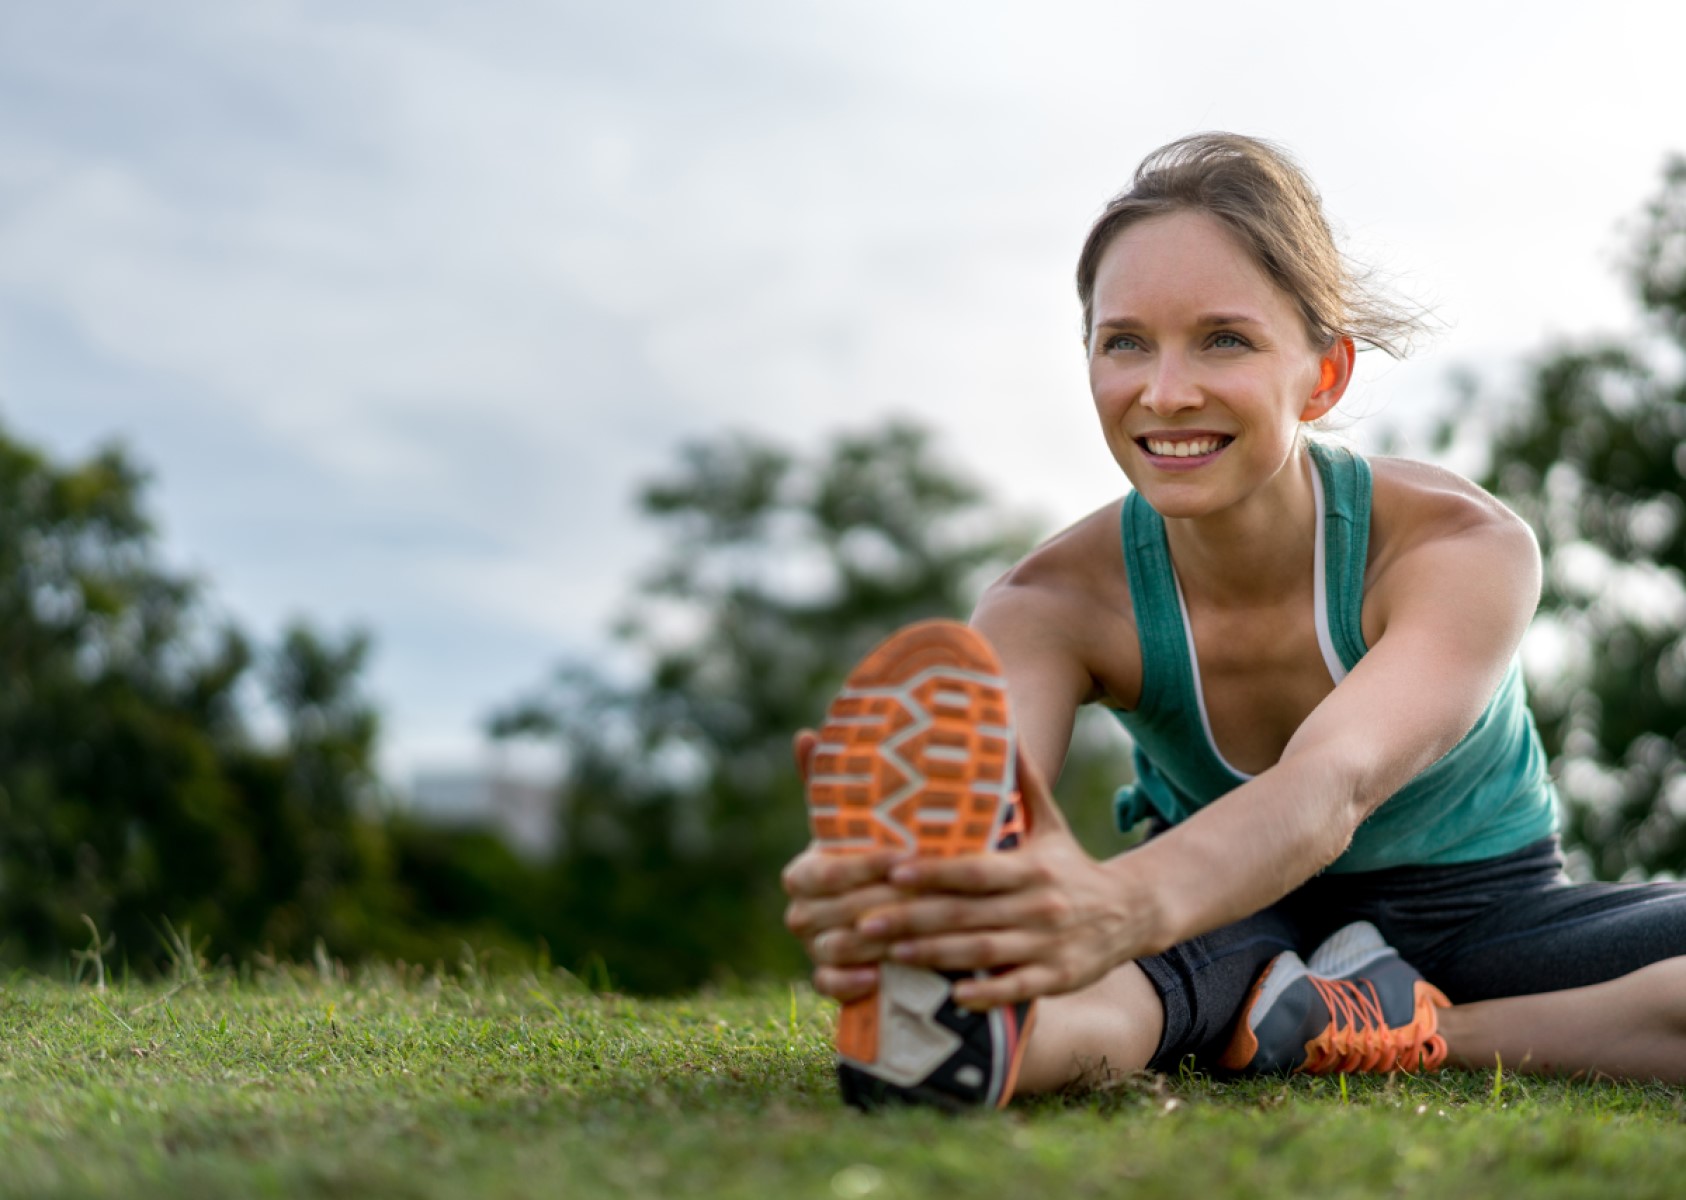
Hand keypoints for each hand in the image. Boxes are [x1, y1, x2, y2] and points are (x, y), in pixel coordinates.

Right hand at [780, 729, 905, 1001]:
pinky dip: (851, 981)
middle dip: (880, 902)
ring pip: (834, 946)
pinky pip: (828, 985)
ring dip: (873, 942)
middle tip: (923, 897)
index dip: (864, 865)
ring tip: (912, 933)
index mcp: (805, 871)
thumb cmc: (880, 860)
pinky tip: (880, 974)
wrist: (897, 918)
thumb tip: (806, 732)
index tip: (905, 856)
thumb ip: (834, 786)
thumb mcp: (865, 825)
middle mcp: (801, 910)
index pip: (827, 870)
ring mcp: (813, 948)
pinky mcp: (827, 982)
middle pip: (833, 910)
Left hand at [850, 748, 1144, 1009]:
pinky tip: (950, 997)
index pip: (974, 870)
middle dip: (914, 919)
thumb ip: (1023, 781)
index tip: (891, 871)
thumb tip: (1002, 725)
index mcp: (1032, 867)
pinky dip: (985, 995)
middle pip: (967, 914)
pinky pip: (1015, 989)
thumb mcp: (1050, 823)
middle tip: (864, 921)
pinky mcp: (1057, 979)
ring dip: (935, 956)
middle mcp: (1039, 906)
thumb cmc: (1070, 865)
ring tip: (890, 953)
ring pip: (983, 953)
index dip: (933, 871)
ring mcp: (1048, 945)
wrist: (1131, 912)